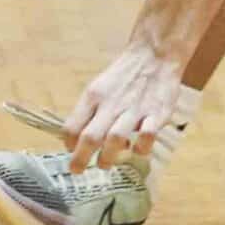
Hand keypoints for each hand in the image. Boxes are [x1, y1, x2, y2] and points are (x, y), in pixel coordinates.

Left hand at [62, 42, 186, 171]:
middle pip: (91, 137)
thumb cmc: (123, 76)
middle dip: (81, 158)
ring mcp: (135, 109)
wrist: (154, 54)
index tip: (70, 152)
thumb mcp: (99, 88)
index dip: (68, 143)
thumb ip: (88, 112)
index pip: (72, 125)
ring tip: (105, 164)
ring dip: (108, 157)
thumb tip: (75, 139)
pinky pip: (147, 136)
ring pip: (116, 139)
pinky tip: (138, 150)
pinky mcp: (157, 113)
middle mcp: (111, 104)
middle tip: (77, 170)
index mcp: (94, 97)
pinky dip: (141, 148)